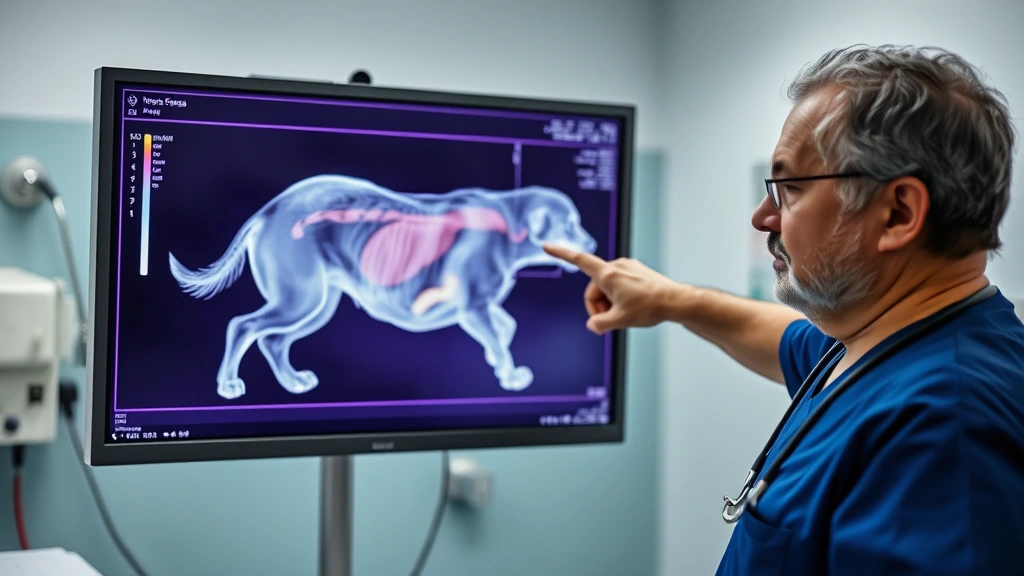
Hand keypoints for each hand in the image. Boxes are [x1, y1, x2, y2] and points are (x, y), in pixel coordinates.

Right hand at [543, 243, 677, 333]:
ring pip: (606, 288)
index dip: (560, 253)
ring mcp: (627, 268)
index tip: (546, 246)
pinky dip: (619, 298)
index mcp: (608, 274)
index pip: (579, 260)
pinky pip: (618, 286)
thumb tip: (593, 325)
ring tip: (625, 314)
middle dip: (598, 306)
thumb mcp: (620, 321)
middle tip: (611, 320)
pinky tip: (632, 307)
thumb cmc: (650, 307)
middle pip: (593, 288)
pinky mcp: (636, 272)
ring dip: (609, 303)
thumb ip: (600, 324)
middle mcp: (616, 266)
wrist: (676, 301)